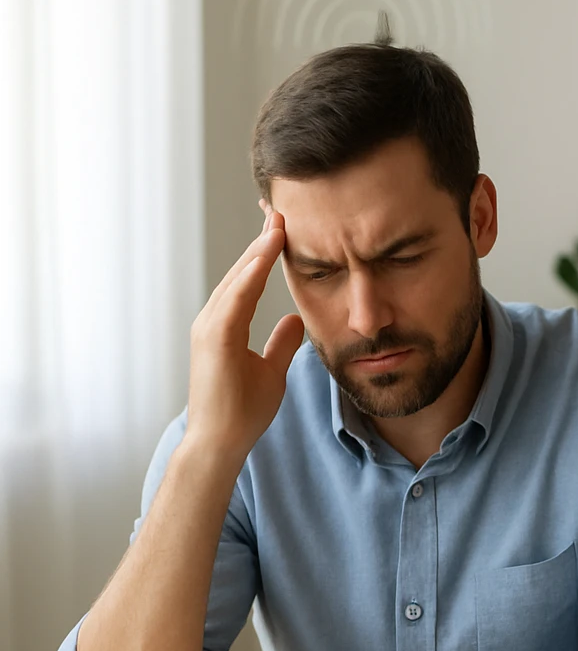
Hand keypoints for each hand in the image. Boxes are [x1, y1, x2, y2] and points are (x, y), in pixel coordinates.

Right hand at [184, 210, 304, 462]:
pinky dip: (252, 270)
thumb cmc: (241, 411)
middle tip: (280, 208)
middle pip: (241, 270)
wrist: (221, 442)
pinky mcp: (214, 338)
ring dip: (258, 247)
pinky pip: (236, 296)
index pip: (249, 279)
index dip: (264, 251)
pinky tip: (268, 248)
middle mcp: (213, 320)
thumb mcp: (271, 370)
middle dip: (261, 239)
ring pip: (238, 277)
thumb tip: (294, 320)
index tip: (282, 225)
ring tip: (279, 218)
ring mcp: (210, 327)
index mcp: (225, 325)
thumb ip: (280, 343)